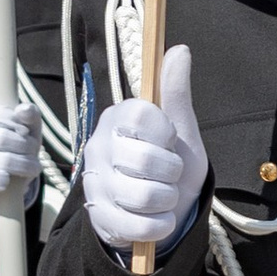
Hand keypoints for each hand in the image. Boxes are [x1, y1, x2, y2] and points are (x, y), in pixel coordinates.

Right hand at [81, 43, 206, 256]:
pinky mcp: (99, 218)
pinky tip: (157, 218)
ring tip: (162, 196)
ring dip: (168, 201)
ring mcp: (95, 183)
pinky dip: (160, 225)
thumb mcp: (181, 131)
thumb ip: (176, 93)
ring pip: (146, 195)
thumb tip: (179, 49)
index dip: (165, 133)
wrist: (159, 211)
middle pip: (147, 160)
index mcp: (117, 118)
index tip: (168, 140)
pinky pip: (141, 226)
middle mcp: (99, 146)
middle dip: (172, 173)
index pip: (142, 116)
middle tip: (167, 173)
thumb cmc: (170, 165)